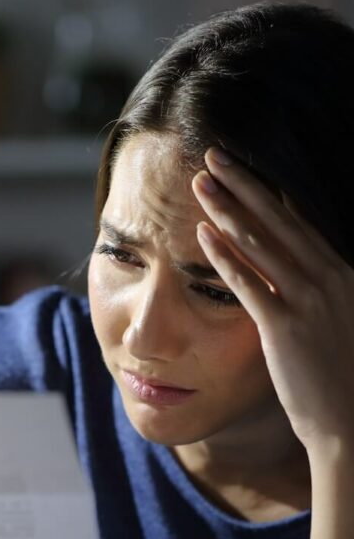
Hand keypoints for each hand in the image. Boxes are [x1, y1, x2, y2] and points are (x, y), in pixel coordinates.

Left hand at [192, 147, 353, 458]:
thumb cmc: (344, 382)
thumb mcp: (340, 326)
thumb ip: (319, 295)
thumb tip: (294, 275)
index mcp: (343, 276)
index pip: (301, 224)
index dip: (271, 194)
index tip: (245, 170)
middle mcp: (330, 280)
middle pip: (279, 220)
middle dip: (244, 185)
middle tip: (213, 156)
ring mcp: (309, 302)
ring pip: (262, 243)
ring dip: (227, 208)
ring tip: (199, 182)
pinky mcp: (286, 328)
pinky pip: (249, 284)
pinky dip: (224, 257)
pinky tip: (201, 235)